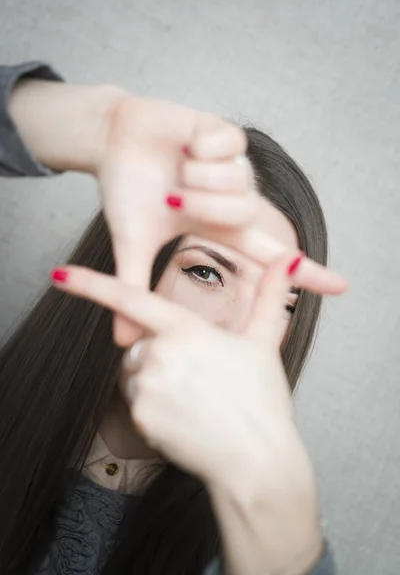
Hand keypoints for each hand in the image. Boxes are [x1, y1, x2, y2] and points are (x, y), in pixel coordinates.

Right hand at [10, 81, 346, 348]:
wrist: (111, 142)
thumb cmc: (127, 192)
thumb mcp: (133, 243)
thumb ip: (134, 287)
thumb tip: (123, 341)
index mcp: (218, 227)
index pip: (269, 254)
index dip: (305, 271)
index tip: (341, 287)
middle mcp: (233, 198)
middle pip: (245, 213)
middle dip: (202, 207)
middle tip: (172, 198)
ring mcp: (232, 166)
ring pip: (236, 179)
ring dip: (195, 177)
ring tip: (176, 168)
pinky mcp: (227, 132)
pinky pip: (228, 146)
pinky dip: (199, 147)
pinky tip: (185, 143)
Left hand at [52, 253, 322, 573]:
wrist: (256, 461)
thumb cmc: (261, 401)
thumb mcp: (263, 343)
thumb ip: (270, 295)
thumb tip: (289, 257)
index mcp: (187, 331)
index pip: (132, 299)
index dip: (92, 284)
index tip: (59, 274)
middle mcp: (160, 355)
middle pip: (139, 343)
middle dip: (158, 352)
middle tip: (198, 375)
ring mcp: (147, 389)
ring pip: (135, 372)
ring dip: (154, 379)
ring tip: (194, 397)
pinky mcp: (140, 417)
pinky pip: (136, 402)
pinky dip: (154, 407)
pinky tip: (186, 417)